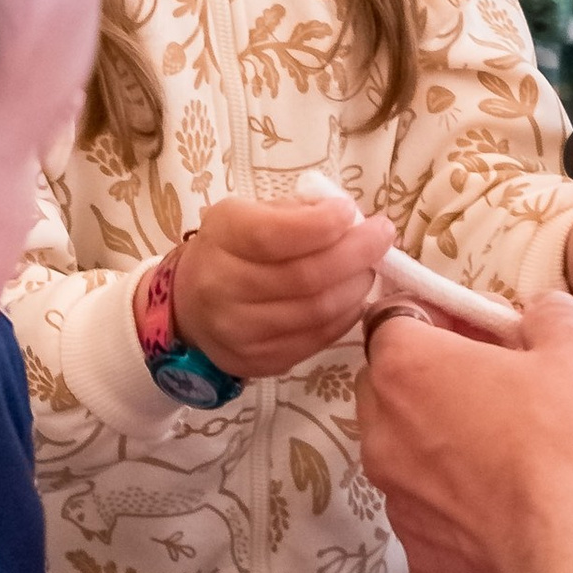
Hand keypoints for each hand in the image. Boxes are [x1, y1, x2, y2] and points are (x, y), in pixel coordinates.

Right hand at [172, 193, 392, 380]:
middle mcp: (222, 287)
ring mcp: (239, 332)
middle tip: (382, 236)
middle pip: (305, 277)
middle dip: (356, 254)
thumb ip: (298, 214)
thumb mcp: (251, 214)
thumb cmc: (232, 249)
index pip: (275, 235)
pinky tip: (352, 297)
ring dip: (356, 287)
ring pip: (317, 312)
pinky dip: (345, 316)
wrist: (190, 306)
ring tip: (369, 268)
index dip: (322, 225)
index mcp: (221, 236)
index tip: (351, 211)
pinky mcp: (260, 361)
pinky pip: (316, 339)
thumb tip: (354, 222)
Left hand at [361, 295, 572, 572]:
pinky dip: (457, 505)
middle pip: (391, 386)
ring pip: (407, 454)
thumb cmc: (571, 442)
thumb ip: (549, 315)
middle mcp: (382, 433)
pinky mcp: (420, 558)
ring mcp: (395, 501)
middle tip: (499, 386)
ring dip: (443, 444)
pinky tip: (509, 509)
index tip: (483, 329)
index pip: (395, 316)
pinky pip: (430, 513)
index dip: (442, 316)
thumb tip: (540, 314)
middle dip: (435, 379)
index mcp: (405, 368)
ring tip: (509, 453)